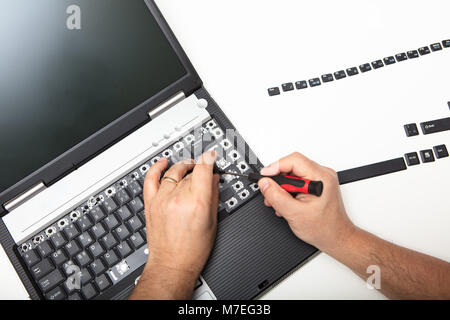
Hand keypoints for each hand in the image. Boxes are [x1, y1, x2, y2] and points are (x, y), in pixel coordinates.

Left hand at [133, 151, 218, 298]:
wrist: (172, 265)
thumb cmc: (193, 250)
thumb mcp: (211, 222)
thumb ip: (212, 196)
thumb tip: (213, 180)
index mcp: (196, 203)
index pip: (203, 170)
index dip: (208, 159)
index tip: (211, 156)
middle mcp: (178, 198)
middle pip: (190, 172)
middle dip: (199, 171)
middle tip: (205, 173)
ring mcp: (162, 200)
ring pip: (173, 172)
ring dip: (183, 166)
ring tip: (189, 166)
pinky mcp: (151, 204)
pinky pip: (151, 179)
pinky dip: (156, 168)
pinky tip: (163, 163)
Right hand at [258, 152, 354, 253]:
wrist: (336, 238)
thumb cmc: (324, 228)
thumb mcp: (294, 213)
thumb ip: (276, 196)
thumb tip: (264, 183)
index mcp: (321, 178)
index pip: (294, 160)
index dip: (275, 167)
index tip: (264, 177)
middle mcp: (323, 175)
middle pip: (292, 166)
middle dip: (278, 181)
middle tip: (270, 193)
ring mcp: (321, 179)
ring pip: (293, 174)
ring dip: (282, 187)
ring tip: (279, 202)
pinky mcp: (317, 185)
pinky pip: (298, 180)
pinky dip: (289, 190)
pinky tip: (286, 202)